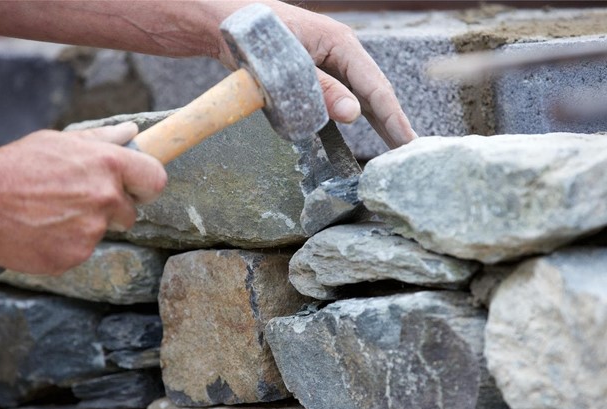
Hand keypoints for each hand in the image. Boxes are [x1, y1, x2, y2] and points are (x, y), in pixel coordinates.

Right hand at [0, 123, 166, 274]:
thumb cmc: (17, 167)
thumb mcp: (60, 143)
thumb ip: (102, 140)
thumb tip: (132, 131)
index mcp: (108, 165)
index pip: (156, 180)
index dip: (146, 186)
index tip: (136, 190)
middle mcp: (106, 197)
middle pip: (129, 213)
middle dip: (110, 209)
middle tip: (75, 201)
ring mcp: (92, 230)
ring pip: (102, 232)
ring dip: (85, 226)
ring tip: (51, 213)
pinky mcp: (76, 255)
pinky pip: (82, 251)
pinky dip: (67, 244)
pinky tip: (44, 230)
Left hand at [215, 1, 417, 148]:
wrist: (229, 26)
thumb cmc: (257, 39)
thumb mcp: (290, 67)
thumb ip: (321, 91)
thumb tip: (354, 115)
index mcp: (341, 44)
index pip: (374, 86)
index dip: (393, 116)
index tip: (407, 141)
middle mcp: (341, 53)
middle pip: (374, 91)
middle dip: (392, 120)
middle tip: (409, 150)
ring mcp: (330, 63)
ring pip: (361, 95)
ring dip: (378, 120)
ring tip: (396, 144)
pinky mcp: (318, 73)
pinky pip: (342, 96)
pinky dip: (355, 114)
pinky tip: (368, 131)